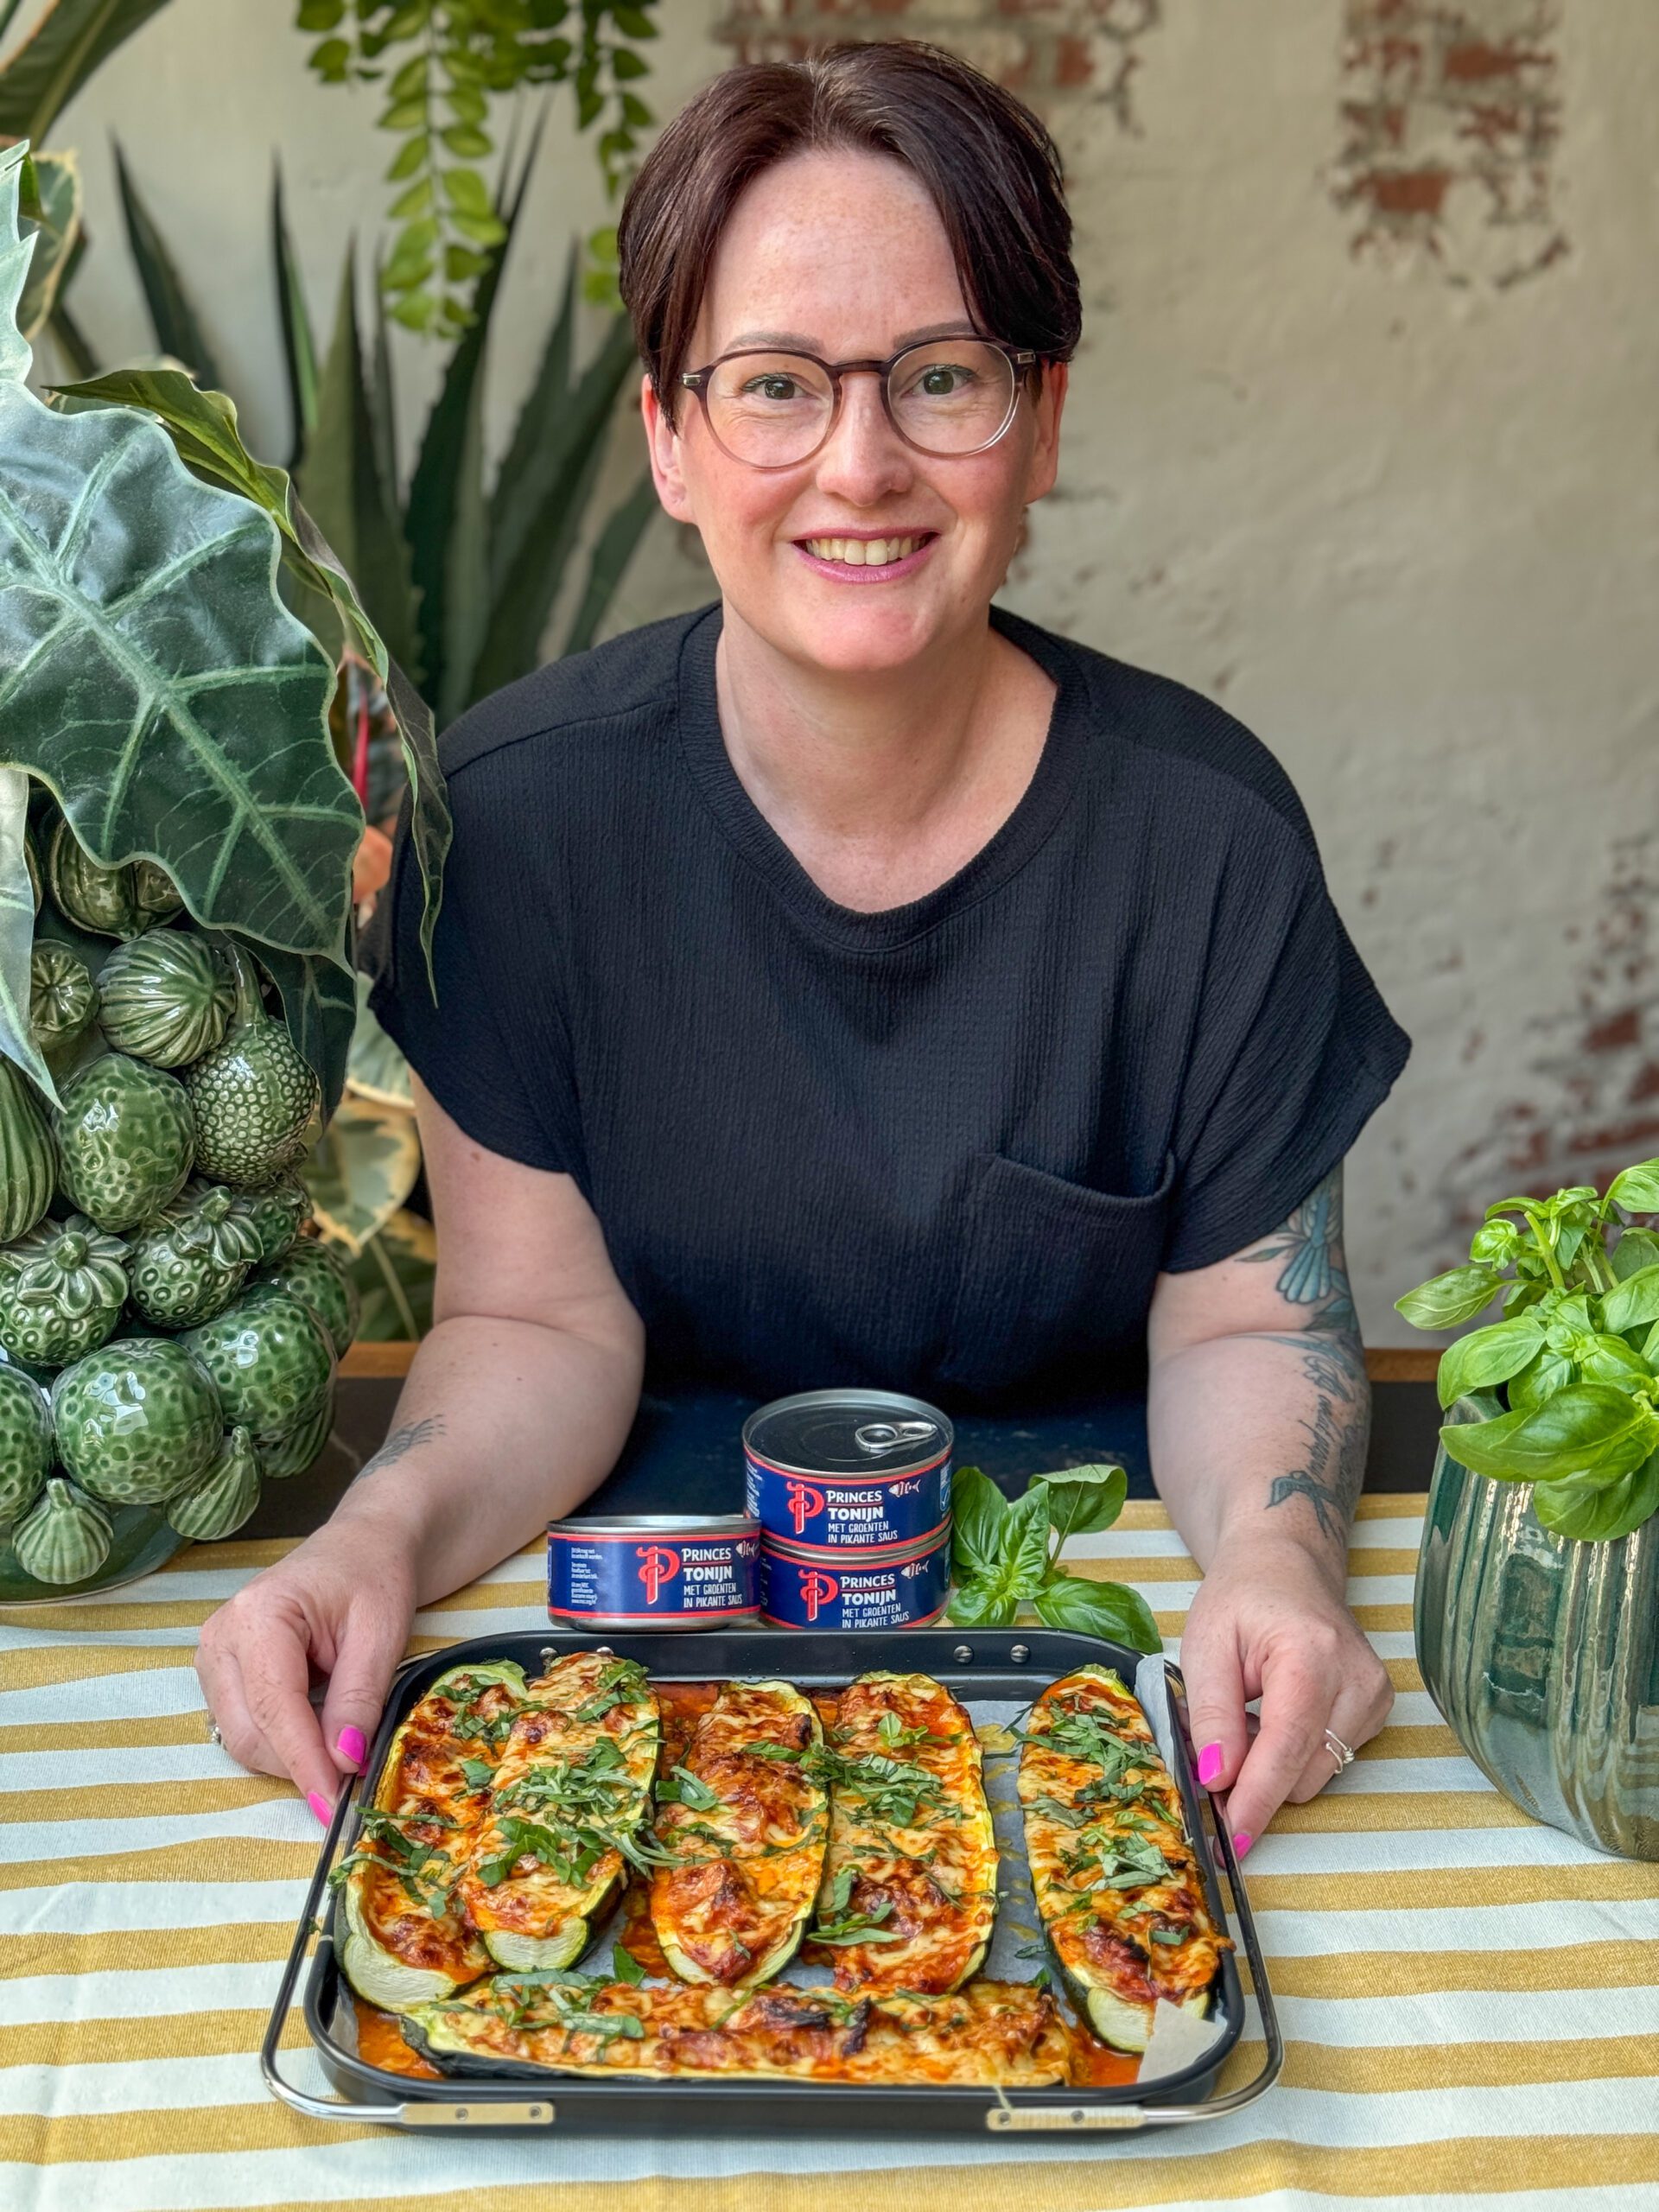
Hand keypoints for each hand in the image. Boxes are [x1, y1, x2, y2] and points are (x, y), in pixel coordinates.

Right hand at [195, 1525, 415, 1820]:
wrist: (363, 1547)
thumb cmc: (374, 1577)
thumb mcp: (381, 1633)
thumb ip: (358, 1697)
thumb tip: (342, 1762)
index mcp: (258, 1615)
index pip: (275, 1708)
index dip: (304, 1762)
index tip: (332, 1805)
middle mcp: (221, 1636)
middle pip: (247, 1732)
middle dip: (296, 1765)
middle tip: (348, 1783)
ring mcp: (213, 1655)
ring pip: (239, 1738)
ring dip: (287, 1757)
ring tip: (339, 1745)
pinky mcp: (221, 1672)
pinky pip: (243, 1726)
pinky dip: (280, 1742)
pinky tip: (317, 1731)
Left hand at [1179, 1536, 1391, 1851]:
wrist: (1286, 1564)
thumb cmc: (1242, 1598)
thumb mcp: (1205, 1645)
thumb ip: (1211, 1715)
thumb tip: (1217, 1779)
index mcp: (1311, 1656)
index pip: (1285, 1748)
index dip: (1255, 1798)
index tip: (1232, 1838)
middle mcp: (1357, 1679)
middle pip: (1304, 1773)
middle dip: (1256, 1778)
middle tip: (1218, 1745)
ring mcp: (1377, 1695)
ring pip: (1318, 1774)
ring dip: (1276, 1764)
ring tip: (1252, 1712)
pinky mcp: (1380, 1709)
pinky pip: (1331, 1760)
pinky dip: (1297, 1752)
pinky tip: (1279, 1712)